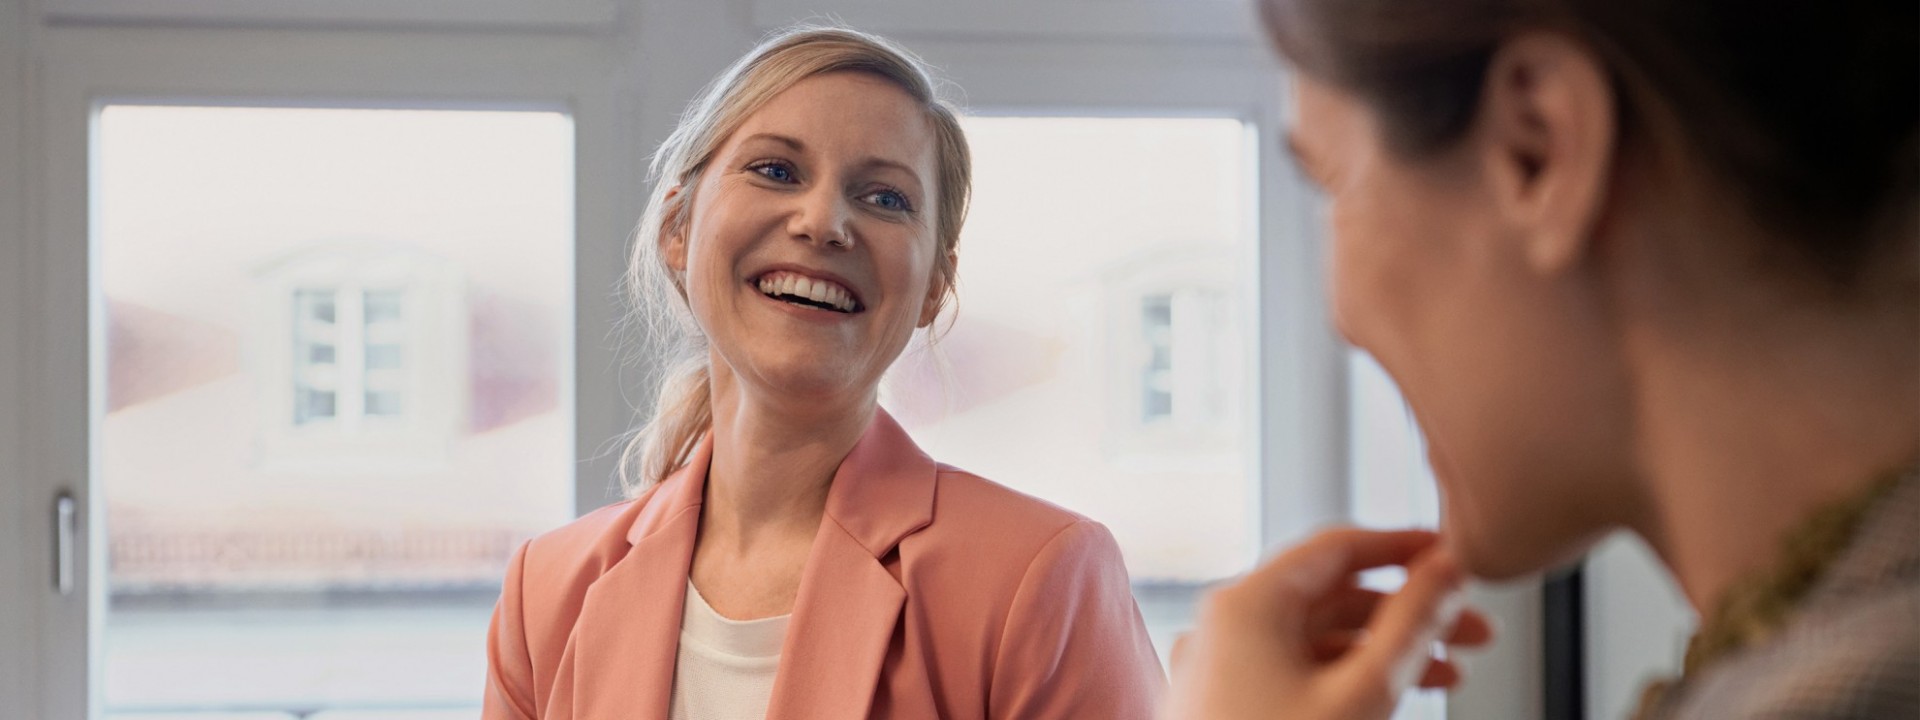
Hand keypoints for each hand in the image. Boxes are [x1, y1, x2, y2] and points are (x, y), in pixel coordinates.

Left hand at [1166, 529, 1493, 719]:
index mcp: (1244, 604)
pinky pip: (1293, 675)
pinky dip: (1345, 679)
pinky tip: (1395, 698)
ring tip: (1452, 672)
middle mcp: (1223, 628)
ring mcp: (1220, 671)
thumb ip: (1410, 626)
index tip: (1456, 558)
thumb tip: (1448, 568)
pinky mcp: (1224, 709)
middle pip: (1330, 595)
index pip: (1337, 547)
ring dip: (1384, 649)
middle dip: (1407, 610)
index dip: (1405, 548)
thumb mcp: (1363, 693)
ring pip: (1315, 641)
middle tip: (1472, 628)